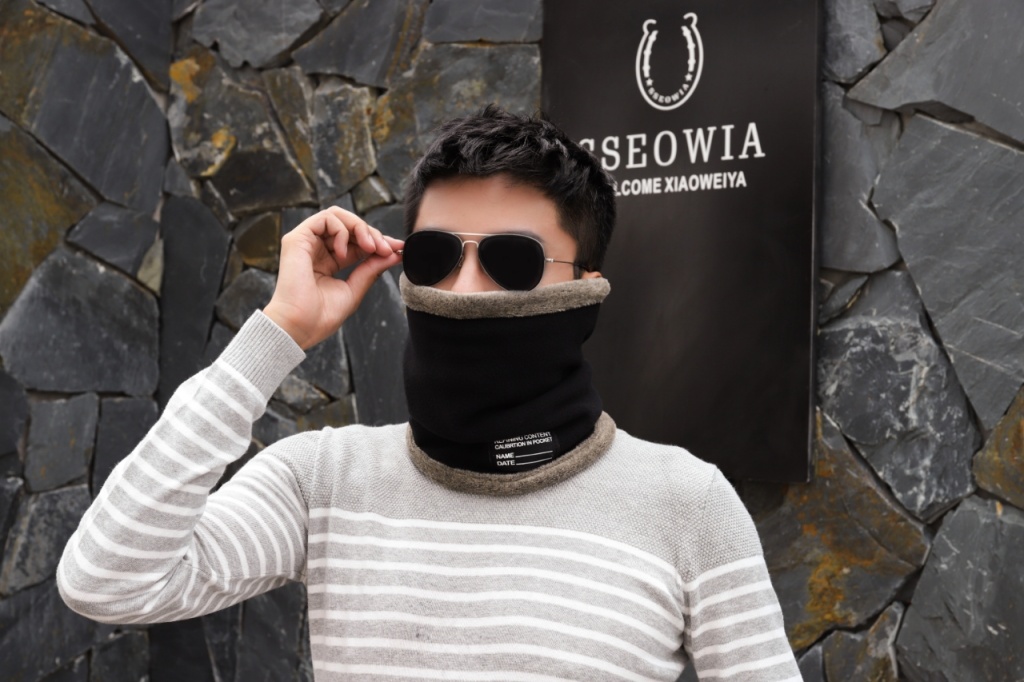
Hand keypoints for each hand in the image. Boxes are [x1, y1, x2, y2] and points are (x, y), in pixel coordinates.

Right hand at [263, 207, 402, 349]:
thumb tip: (394, 253)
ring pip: (337, 216)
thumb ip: (372, 269)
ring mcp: (306, 243)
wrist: (299, 327)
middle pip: (349, 225)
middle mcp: (316, 249)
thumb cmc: (321, 316)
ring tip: (369, 248)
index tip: (397, 249)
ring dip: (359, 228)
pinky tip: (344, 252)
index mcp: (328, 262)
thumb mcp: (354, 289)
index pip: (356, 241)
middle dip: (372, 233)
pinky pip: (325, 218)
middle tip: (386, 249)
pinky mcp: (297, 239)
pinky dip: (342, 230)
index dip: (377, 241)